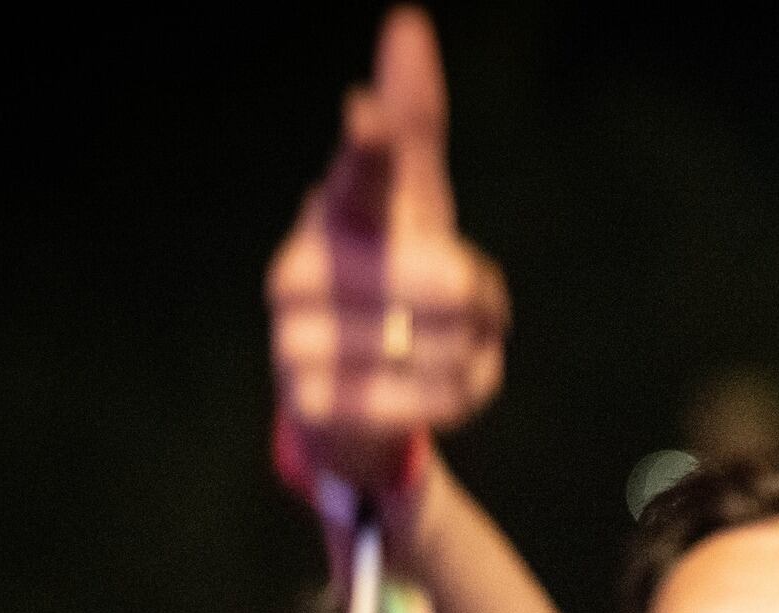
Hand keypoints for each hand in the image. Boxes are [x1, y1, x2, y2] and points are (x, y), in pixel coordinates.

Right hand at [267, 7, 507, 491]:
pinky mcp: (317, 407)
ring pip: (455, 344)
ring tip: (435, 347)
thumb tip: (406, 20)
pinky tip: (430, 385)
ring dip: (474, 349)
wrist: (346, 398)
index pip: (360, 174)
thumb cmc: (385, 276)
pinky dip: (464, 392)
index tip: (367, 115)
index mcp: (333, 212)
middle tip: (458, 303)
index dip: (370, 146)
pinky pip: (443, 397)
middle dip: (481, 297)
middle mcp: (299, 271)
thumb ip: (412, 124)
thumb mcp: (408, 203)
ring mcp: (297, 343)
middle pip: (450, 279)